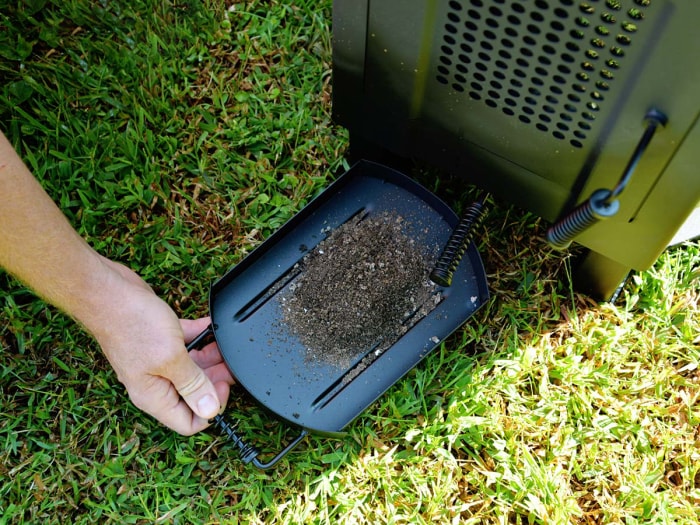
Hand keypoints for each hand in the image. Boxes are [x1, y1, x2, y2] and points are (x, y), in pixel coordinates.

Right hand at [93, 259, 234, 435]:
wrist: (107, 293)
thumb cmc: (131, 325)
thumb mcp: (170, 359)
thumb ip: (192, 384)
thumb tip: (210, 410)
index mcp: (153, 396)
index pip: (188, 422)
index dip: (210, 410)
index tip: (222, 387)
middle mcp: (154, 382)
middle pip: (193, 394)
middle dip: (215, 382)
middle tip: (230, 366)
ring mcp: (157, 361)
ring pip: (192, 368)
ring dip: (211, 359)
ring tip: (226, 347)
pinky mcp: (159, 340)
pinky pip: (186, 344)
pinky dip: (201, 337)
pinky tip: (211, 327)